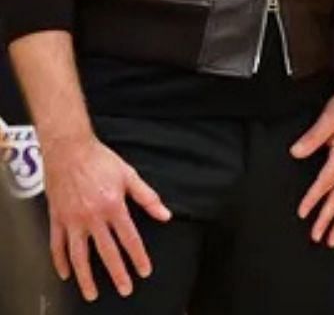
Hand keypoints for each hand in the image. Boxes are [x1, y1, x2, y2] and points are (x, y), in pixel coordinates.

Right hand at [41, 133, 171, 301]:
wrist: (69, 149)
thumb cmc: (101, 160)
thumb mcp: (129, 175)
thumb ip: (148, 197)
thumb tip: (166, 215)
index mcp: (113, 206)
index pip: (129, 238)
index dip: (138, 257)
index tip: (144, 271)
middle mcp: (92, 217)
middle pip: (106, 252)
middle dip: (117, 273)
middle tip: (125, 289)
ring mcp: (72, 219)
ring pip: (78, 255)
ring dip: (85, 277)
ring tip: (91, 293)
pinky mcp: (57, 218)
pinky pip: (57, 245)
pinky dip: (60, 261)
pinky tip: (66, 274)